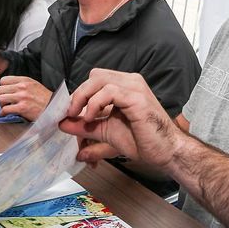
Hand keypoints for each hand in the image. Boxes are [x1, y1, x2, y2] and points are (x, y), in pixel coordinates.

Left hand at [0, 76, 51, 119]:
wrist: (53, 107)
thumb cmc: (44, 97)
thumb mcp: (34, 84)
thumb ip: (21, 83)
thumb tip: (8, 87)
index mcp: (25, 80)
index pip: (4, 80)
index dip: (3, 87)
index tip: (5, 92)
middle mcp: (22, 87)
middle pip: (0, 89)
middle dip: (1, 96)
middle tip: (5, 101)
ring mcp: (22, 97)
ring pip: (1, 98)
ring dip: (1, 104)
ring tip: (6, 107)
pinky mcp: (22, 108)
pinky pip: (5, 109)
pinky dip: (3, 113)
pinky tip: (6, 113)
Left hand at [59, 69, 181, 170]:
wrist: (165, 152)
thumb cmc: (143, 141)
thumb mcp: (105, 132)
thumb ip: (85, 127)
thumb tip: (63, 123)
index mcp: (125, 86)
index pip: (95, 80)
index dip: (80, 93)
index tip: (68, 111)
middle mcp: (130, 82)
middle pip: (95, 76)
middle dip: (79, 94)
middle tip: (70, 113)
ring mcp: (135, 87)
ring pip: (99, 79)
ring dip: (84, 98)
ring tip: (81, 117)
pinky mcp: (137, 97)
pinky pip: (109, 91)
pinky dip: (95, 104)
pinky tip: (92, 118)